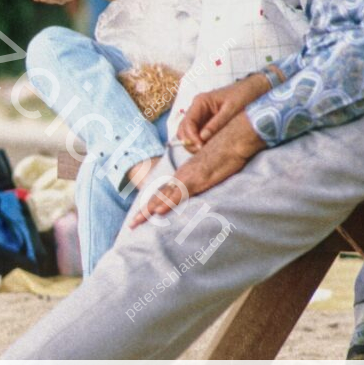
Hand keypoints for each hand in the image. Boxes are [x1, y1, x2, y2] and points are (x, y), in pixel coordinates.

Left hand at [128, 115, 265, 227]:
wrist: (232, 140)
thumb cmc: (224, 154)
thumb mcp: (209, 170)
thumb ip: (201, 180)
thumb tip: (197, 190)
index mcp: (183, 175)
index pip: (163, 192)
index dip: (151, 204)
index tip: (141, 216)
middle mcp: (181, 176)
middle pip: (158, 196)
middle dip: (144, 211)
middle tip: (131, 224)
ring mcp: (187, 178)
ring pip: (164, 197)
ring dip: (149, 210)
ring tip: (136, 221)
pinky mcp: (197, 180)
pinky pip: (180, 195)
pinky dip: (168, 203)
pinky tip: (158, 211)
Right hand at [177, 74, 271, 152]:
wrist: (253, 89)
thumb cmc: (243, 95)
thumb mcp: (231, 109)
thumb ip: (217, 123)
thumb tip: (202, 138)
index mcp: (200, 102)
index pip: (187, 122)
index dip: (191, 137)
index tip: (201, 147)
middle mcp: (197, 109)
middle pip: (183, 129)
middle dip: (190, 142)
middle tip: (202, 151)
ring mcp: (201, 116)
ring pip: (188, 133)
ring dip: (193, 144)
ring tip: (205, 151)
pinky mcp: (207, 122)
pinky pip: (198, 134)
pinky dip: (200, 142)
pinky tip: (209, 148)